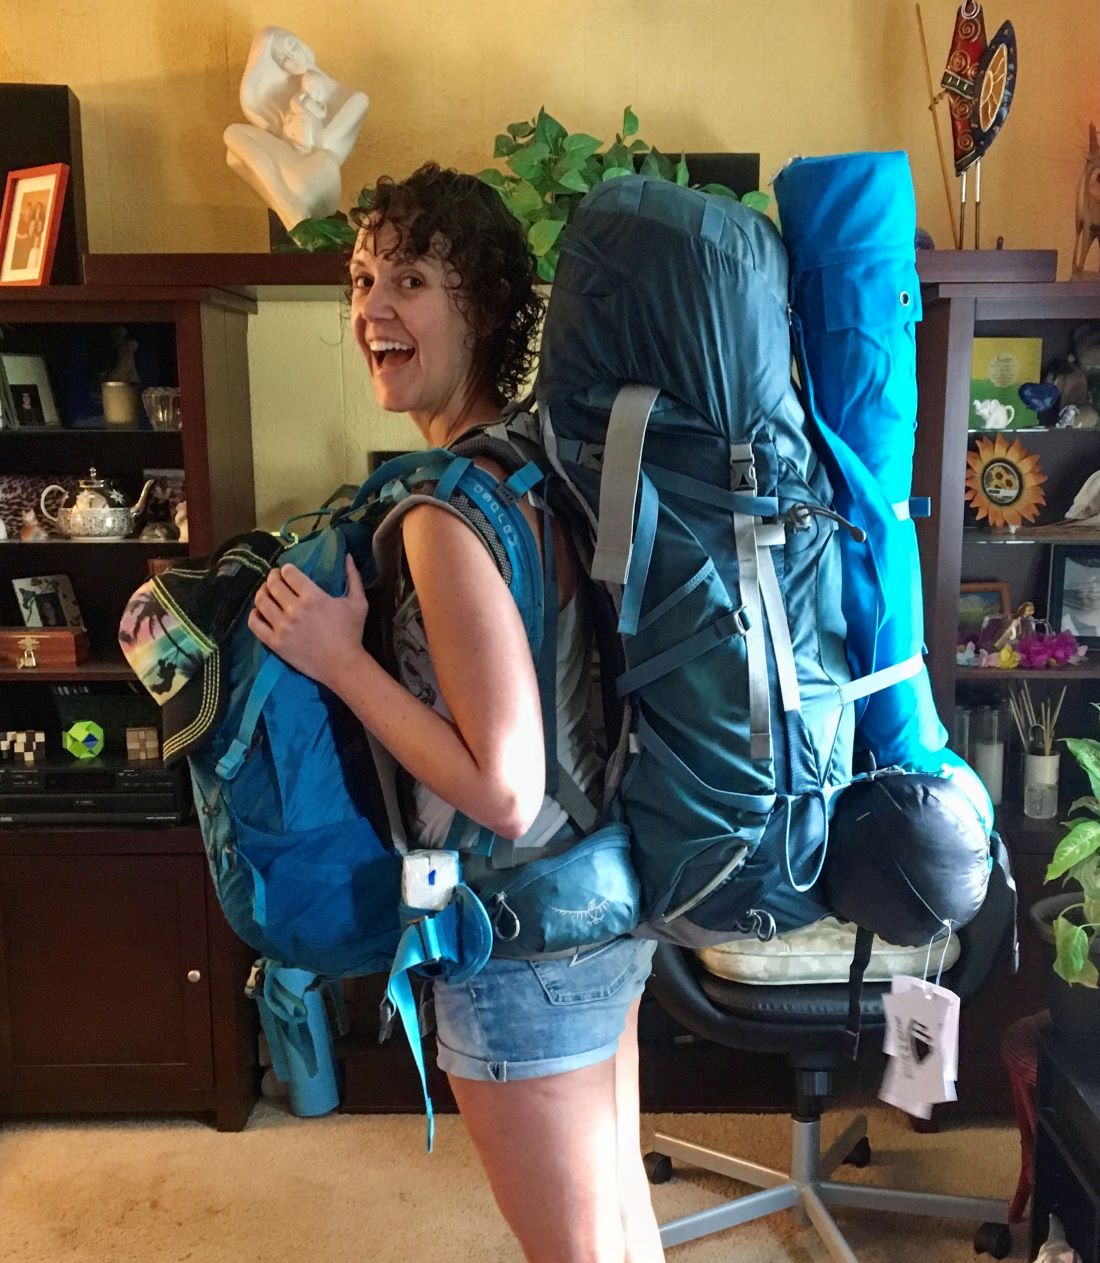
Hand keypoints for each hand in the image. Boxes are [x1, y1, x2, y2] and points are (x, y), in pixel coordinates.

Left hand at [248, 555, 367, 686]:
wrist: (343, 665)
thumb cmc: (352, 633)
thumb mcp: (358, 602)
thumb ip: (353, 577)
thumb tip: (348, 555)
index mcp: (313, 597)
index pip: (289, 574)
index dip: (286, 569)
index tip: (288, 570)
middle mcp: (294, 610)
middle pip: (273, 585)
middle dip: (273, 577)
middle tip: (275, 578)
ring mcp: (282, 627)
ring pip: (261, 601)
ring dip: (262, 592)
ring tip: (266, 592)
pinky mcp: (275, 643)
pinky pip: (255, 624)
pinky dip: (254, 614)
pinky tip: (260, 612)